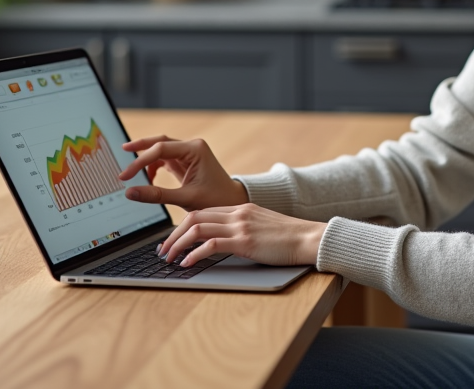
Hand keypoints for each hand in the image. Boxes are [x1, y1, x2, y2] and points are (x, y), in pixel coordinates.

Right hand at [117, 136, 248, 209]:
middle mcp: (192, 147)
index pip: (160, 149)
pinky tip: (148, 179)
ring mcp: (189, 153)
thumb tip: (130, 192)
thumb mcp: (185, 199)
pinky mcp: (186, 161)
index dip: (139, 161)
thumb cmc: (216, 200)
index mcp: (195, 150)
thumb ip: (156, 195)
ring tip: (132, 173)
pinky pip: (165, 158)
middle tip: (121, 150)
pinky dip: (154, 166)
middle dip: (140, 148)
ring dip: (146, 159)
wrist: (233, 202)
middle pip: (159, 141)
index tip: (125, 176)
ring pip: (161, 149)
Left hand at [158, 203, 325, 267]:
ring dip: (178, 244)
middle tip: (163, 251)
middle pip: (194, 217)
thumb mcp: (262, 227)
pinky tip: (187, 264)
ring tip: (169, 259)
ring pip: (197, 228)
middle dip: (173, 235)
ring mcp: (241, 226)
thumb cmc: (289, 237)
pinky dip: (194, 254)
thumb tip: (223, 243)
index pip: (203, 212)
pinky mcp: (245, 241)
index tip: (172, 240)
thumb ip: (243, 229)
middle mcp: (237, 213)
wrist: (310, 238)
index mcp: (240, 208)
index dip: (182, 226)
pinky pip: (211, 245)